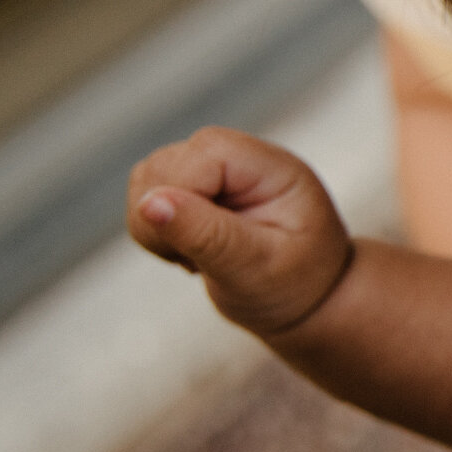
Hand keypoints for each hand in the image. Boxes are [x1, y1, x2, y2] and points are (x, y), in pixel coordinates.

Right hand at [127, 126, 353, 334]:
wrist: (308, 296)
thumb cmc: (296, 282)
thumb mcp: (258, 268)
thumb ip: (208, 235)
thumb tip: (150, 202)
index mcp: (269, 166)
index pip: (196, 159)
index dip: (181, 205)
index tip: (203, 254)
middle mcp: (239, 155)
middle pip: (161, 165)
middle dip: (165, 222)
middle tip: (208, 261)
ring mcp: (212, 167)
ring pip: (145, 179)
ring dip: (158, 230)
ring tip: (206, 257)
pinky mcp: (191, 185)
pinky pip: (143, 197)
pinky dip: (157, 232)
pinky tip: (195, 251)